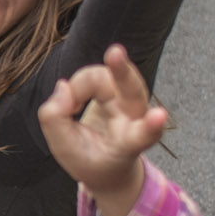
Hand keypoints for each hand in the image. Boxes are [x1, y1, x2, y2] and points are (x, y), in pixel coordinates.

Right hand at [38, 45, 167, 215]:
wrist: (106, 162)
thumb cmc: (90, 159)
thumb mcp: (66, 151)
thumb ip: (55, 120)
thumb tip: (62, 85)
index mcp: (128, 144)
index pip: (142, 135)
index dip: (151, 126)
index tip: (160, 116)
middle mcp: (134, 117)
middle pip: (132, 89)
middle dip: (122, 71)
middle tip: (115, 53)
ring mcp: (128, 97)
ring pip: (102, 77)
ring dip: (78, 88)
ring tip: (69, 110)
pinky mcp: (118, 85)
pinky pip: (93, 74)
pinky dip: (76, 87)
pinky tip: (73, 103)